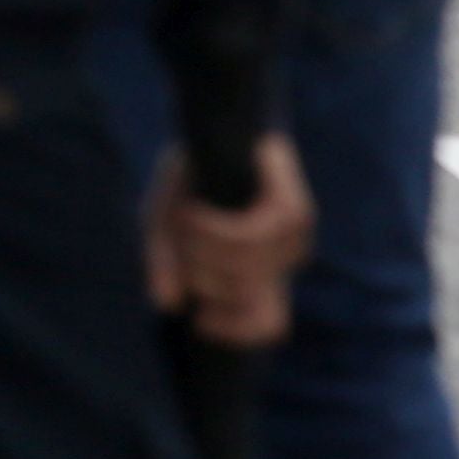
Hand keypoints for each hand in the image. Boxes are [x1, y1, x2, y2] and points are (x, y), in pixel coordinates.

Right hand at [146, 131, 315, 346]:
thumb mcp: (166, 227)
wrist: (213, 127)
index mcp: (260, 272)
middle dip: (200, 277)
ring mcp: (293, 237)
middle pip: (243, 297)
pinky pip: (247, 237)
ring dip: (201, 248)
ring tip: (183, 218)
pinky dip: (212, 229)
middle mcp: (283, 259)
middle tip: (177, 243)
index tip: (200, 321)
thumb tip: (166, 305)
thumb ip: (166, 265)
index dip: (236, 331)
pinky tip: (193, 211)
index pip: (267, 325)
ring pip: (244, 269)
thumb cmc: (190, 180)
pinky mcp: (292, 210)